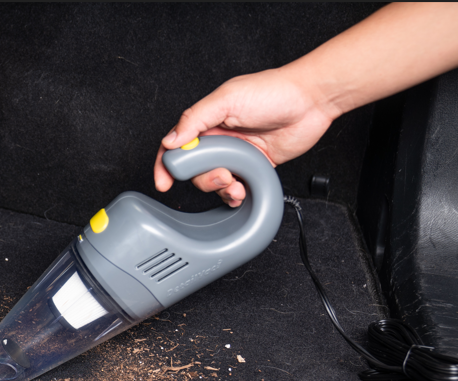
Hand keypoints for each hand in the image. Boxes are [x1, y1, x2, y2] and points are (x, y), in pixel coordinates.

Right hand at [153, 68, 336, 206]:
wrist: (312, 101)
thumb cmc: (273, 91)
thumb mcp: (227, 99)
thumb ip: (195, 119)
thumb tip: (171, 141)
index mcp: (207, 120)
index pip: (176, 145)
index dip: (167, 165)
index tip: (164, 182)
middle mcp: (219, 138)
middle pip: (195, 169)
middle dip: (204, 178)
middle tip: (222, 176)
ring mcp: (236, 153)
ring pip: (215, 180)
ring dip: (221, 188)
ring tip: (236, 185)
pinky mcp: (254, 164)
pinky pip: (237, 185)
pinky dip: (235, 194)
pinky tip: (242, 191)